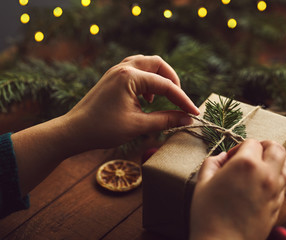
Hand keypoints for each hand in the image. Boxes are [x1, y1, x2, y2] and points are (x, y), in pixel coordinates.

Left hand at [64, 55, 198, 149]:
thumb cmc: (103, 129)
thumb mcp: (138, 126)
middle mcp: (124, 67)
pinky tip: (147, 98)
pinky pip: (136, 69)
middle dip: (173, 80)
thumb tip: (187, 120)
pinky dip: (147, 80)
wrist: (74, 131)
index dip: (182, 100)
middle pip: (158, 64)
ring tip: (164, 97)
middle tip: (179, 99)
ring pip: (147, 63)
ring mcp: (117, 70)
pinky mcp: (113, 77)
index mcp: (130, 77)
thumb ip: (166, 120)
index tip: (194, 113)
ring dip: (160, 77)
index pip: (165, 85)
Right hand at [189, 139, 285, 239]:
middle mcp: (265, 174)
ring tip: (259, 169)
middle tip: (252, 154)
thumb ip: (213, 163)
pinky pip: (284, 184)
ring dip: (274, 162)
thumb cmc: (208, 214)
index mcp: (246, 164)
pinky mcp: (278, 205)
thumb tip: (222, 157)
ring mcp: (275, 190)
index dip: (239, 147)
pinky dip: (276, 179)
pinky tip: (261, 186)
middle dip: (265, 146)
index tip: (230, 158)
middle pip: (277, 148)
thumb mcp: (202, 182)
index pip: (252, 142)